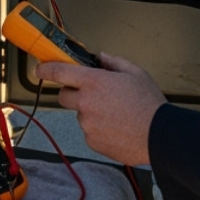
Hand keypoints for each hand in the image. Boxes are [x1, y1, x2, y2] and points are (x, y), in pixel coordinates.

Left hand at [37, 53, 163, 166]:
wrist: (159, 136)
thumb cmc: (149, 104)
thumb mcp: (135, 73)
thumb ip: (114, 62)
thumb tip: (101, 58)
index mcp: (94, 82)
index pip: (59, 72)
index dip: (46, 69)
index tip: (40, 69)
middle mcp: (86, 103)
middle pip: (63, 96)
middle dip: (73, 93)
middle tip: (92, 94)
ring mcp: (87, 124)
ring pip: (80, 115)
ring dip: (91, 113)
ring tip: (115, 114)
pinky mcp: (92, 141)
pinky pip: (89, 132)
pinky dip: (98, 129)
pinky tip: (117, 127)